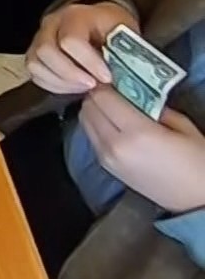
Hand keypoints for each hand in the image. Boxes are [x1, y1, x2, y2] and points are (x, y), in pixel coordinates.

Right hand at [27, 1, 132, 92]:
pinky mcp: (33, 54)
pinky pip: (34, 74)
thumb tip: (122, 77)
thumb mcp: (125, 33)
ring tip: (83, 86)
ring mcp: (38, 39)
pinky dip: (53, 85)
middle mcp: (51, 24)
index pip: (71, 40)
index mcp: (76, 15)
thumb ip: (121, 52)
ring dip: (61, 82)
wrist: (98, 21)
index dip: (89, 63)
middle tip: (93, 85)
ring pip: (35, 64)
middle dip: (70, 75)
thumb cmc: (112, 28)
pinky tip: (72, 86)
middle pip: (46, 52)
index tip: (107, 78)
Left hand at [79, 87, 204, 213]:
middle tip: (113, 90)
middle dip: (97, 95)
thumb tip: (136, 93)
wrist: (196, 200)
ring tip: (113, 106)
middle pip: (88, 108)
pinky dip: (96, 125)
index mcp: (135, 132)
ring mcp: (106, 158)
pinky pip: (91, 137)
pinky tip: (113, 124)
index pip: (102, 98)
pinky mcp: (106, 168)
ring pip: (85, 122)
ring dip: (94, 110)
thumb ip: (155, 106)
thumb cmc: (197, 161)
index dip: (105, 84)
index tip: (114, 78)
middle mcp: (114, 145)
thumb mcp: (183, 126)